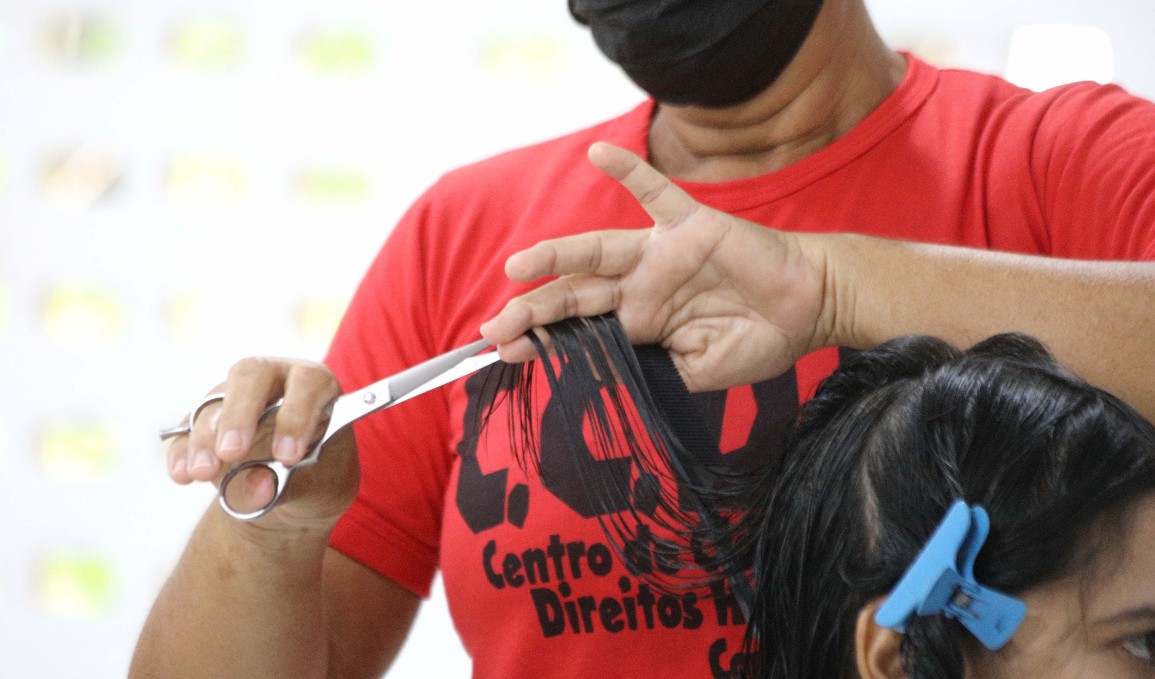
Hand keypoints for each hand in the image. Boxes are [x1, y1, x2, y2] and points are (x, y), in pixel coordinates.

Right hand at [165, 357, 358, 531]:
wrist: (296, 490)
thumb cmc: (319, 476)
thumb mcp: (317, 485)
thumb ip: (292, 485)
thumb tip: (259, 486)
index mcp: (315, 384)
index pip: (308, 382)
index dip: (296, 415)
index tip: (287, 457)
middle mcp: (275, 379)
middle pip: (250, 376)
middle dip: (239, 415)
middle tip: (232, 452)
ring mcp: (236, 395)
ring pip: (214, 402)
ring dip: (205, 439)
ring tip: (205, 473)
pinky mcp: (207, 419)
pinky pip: (187, 428)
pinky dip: (183, 452)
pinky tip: (183, 474)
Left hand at [481, 142, 833, 391]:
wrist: (809, 311)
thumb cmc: (756, 341)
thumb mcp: (694, 374)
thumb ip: (650, 374)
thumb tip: (601, 383)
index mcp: (639, 323)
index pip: (579, 329)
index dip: (541, 339)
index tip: (501, 352)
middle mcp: (640, 285)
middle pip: (575, 295)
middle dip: (533, 311)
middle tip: (492, 327)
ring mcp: (661, 253)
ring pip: (598, 250)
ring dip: (556, 255)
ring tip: (517, 264)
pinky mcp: (691, 225)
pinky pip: (656, 191)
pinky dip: (629, 170)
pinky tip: (598, 153)